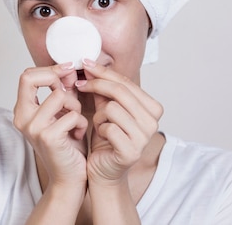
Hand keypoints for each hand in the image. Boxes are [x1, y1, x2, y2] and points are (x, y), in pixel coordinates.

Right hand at [13, 63, 88, 186]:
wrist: (69, 178)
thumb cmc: (68, 145)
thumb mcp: (62, 112)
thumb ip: (62, 91)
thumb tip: (68, 70)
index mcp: (22, 110)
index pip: (26, 76)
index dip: (48, 69)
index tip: (67, 71)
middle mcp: (22, 117)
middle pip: (30, 78)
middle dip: (55, 77)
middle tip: (71, 87)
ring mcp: (33, 127)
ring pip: (58, 95)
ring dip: (74, 105)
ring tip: (75, 120)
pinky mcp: (48, 137)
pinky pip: (71, 114)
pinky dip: (80, 122)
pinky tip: (77, 134)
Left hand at [76, 59, 163, 185]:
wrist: (103, 169)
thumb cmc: (106, 137)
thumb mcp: (105, 108)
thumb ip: (101, 88)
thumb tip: (89, 64)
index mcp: (152, 107)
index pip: (126, 82)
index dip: (103, 72)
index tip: (84, 65)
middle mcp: (153, 121)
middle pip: (120, 92)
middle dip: (95, 85)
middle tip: (78, 85)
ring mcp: (144, 137)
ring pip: (112, 108)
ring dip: (99, 115)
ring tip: (100, 124)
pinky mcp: (132, 151)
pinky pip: (108, 128)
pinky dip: (100, 130)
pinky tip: (102, 137)